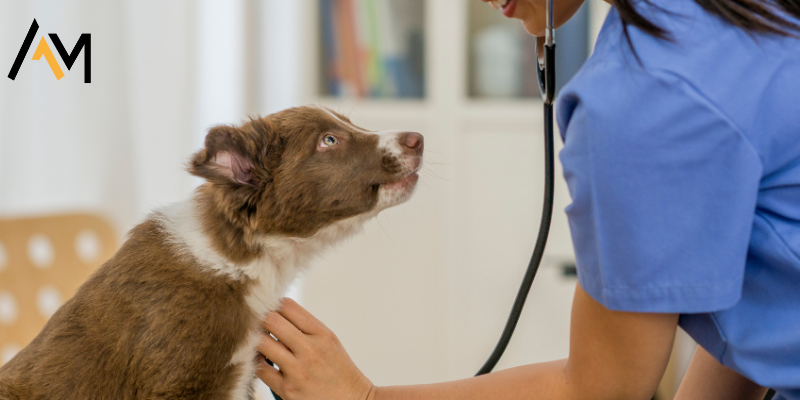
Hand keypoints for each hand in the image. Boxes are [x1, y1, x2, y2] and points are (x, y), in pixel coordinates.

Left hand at [256, 298, 374, 399]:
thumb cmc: (338, 369)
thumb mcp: (329, 340)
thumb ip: (306, 326)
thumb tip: (276, 312)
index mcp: (322, 334)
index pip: (288, 307)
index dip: (273, 303)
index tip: (268, 307)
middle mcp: (310, 350)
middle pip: (272, 321)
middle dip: (260, 318)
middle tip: (255, 321)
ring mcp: (298, 370)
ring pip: (262, 343)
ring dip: (255, 339)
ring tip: (255, 339)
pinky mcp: (287, 390)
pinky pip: (260, 369)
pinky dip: (255, 361)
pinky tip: (259, 358)